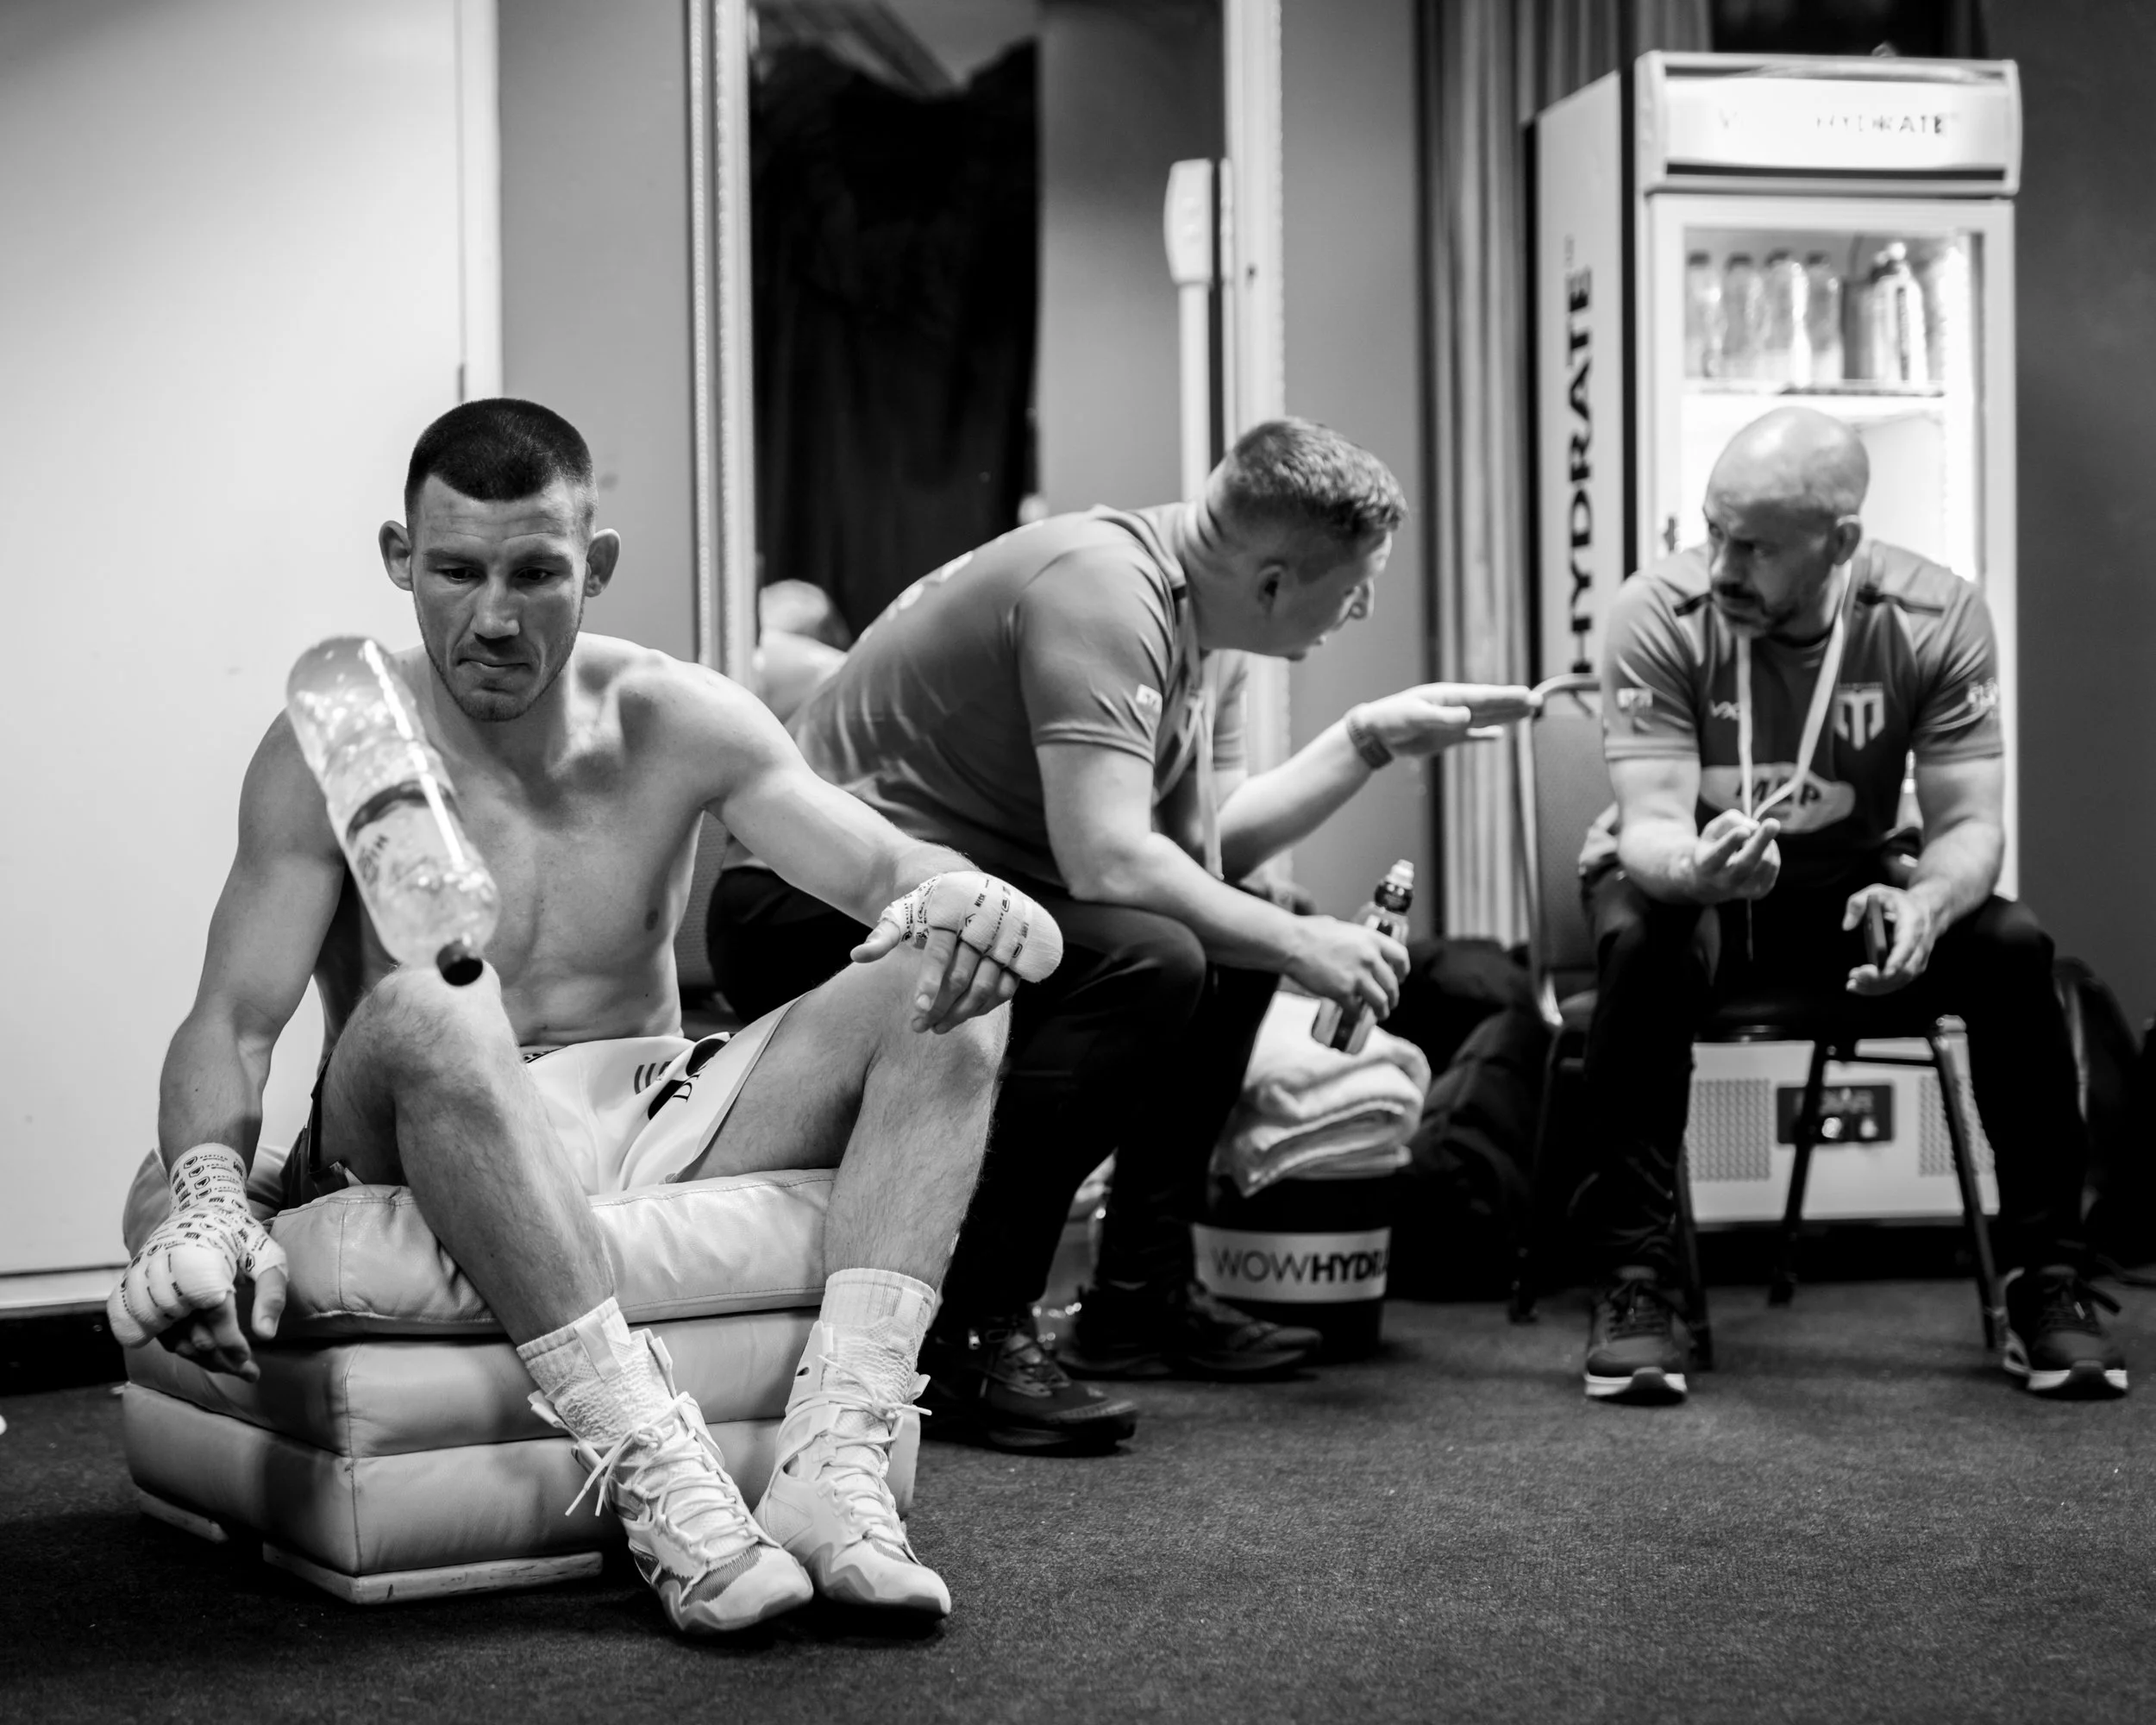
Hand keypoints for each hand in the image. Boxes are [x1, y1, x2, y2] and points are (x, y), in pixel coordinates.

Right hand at [108, 1145, 287, 1381]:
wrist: (200, 1206)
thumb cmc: (240, 1233)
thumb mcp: (269, 1256)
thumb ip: (272, 1294)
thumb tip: (265, 1336)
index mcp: (204, 1269)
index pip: (217, 1322)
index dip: (235, 1349)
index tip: (252, 1366)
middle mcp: (170, 1280)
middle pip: (194, 1339)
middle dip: (223, 1362)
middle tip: (247, 1373)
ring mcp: (149, 1286)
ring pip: (172, 1342)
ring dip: (200, 1360)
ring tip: (227, 1366)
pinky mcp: (136, 1290)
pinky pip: (152, 1332)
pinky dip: (176, 1348)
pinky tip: (200, 1353)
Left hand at [852, 870, 1065, 1032]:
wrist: (967, 886)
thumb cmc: (929, 905)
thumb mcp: (903, 912)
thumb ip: (883, 935)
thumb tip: (855, 956)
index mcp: (952, 911)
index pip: (940, 954)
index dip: (929, 983)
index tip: (918, 1010)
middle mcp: (982, 925)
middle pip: (962, 976)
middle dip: (941, 1006)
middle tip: (918, 1027)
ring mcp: (1002, 940)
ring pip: (985, 986)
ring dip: (962, 1013)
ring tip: (937, 1028)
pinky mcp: (1016, 953)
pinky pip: (1005, 988)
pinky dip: (986, 1006)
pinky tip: (964, 1016)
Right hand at [1284, 915, 1410, 1018]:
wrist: (1292, 944)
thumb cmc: (1309, 932)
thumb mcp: (1339, 926)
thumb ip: (1351, 937)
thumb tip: (1348, 941)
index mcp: (1371, 939)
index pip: (1401, 956)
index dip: (1403, 970)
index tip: (1400, 977)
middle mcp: (1369, 958)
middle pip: (1392, 984)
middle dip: (1393, 996)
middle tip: (1390, 1002)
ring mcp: (1358, 976)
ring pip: (1380, 1000)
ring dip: (1382, 1010)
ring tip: (1380, 1014)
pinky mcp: (1343, 992)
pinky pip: (1356, 1009)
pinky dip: (1356, 1014)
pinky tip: (1353, 1015)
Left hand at [1361, 682, 1538, 756]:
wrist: (1375, 734)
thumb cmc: (1392, 718)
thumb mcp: (1416, 717)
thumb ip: (1443, 718)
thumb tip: (1470, 717)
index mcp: (1448, 696)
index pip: (1484, 697)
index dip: (1507, 696)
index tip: (1528, 695)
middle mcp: (1454, 707)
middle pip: (1490, 706)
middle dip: (1514, 704)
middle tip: (1539, 702)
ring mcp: (1451, 722)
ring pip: (1485, 719)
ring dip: (1506, 717)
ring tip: (1528, 713)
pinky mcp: (1445, 738)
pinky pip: (1471, 736)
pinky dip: (1485, 736)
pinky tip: (1499, 735)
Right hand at [1691, 808, 1780, 901]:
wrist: (1711, 883)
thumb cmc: (1712, 849)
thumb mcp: (1711, 832)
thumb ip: (1729, 821)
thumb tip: (1754, 827)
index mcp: (1707, 865)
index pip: (1719, 854)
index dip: (1732, 842)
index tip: (1744, 831)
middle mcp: (1724, 881)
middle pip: (1746, 862)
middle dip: (1761, 842)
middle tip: (1773, 823)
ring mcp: (1743, 890)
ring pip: (1764, 861)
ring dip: (1765, 842)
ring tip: (1754, 837)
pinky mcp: (1759, 891)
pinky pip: (1773, 865)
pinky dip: (1771, 850)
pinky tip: (1761, 848)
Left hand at [1843, 884, 1937, 995]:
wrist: (1927, 909)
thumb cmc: (1897, 902)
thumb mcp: (1877, 892)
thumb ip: (1857, 903)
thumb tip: (1846, 926)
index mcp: (1912, 924)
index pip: (1907, 946)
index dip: (1896, 960)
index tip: (1881, 971)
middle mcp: (1919, 945)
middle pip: (1904, 969)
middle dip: (1879, 977)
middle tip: (1854, 977)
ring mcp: (1918, 959)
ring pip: (1901, 980)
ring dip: (1876, 986)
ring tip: (1851, 985)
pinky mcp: (1912, 968)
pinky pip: (1898, 982)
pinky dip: (1879, 988)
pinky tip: (1859, 986)